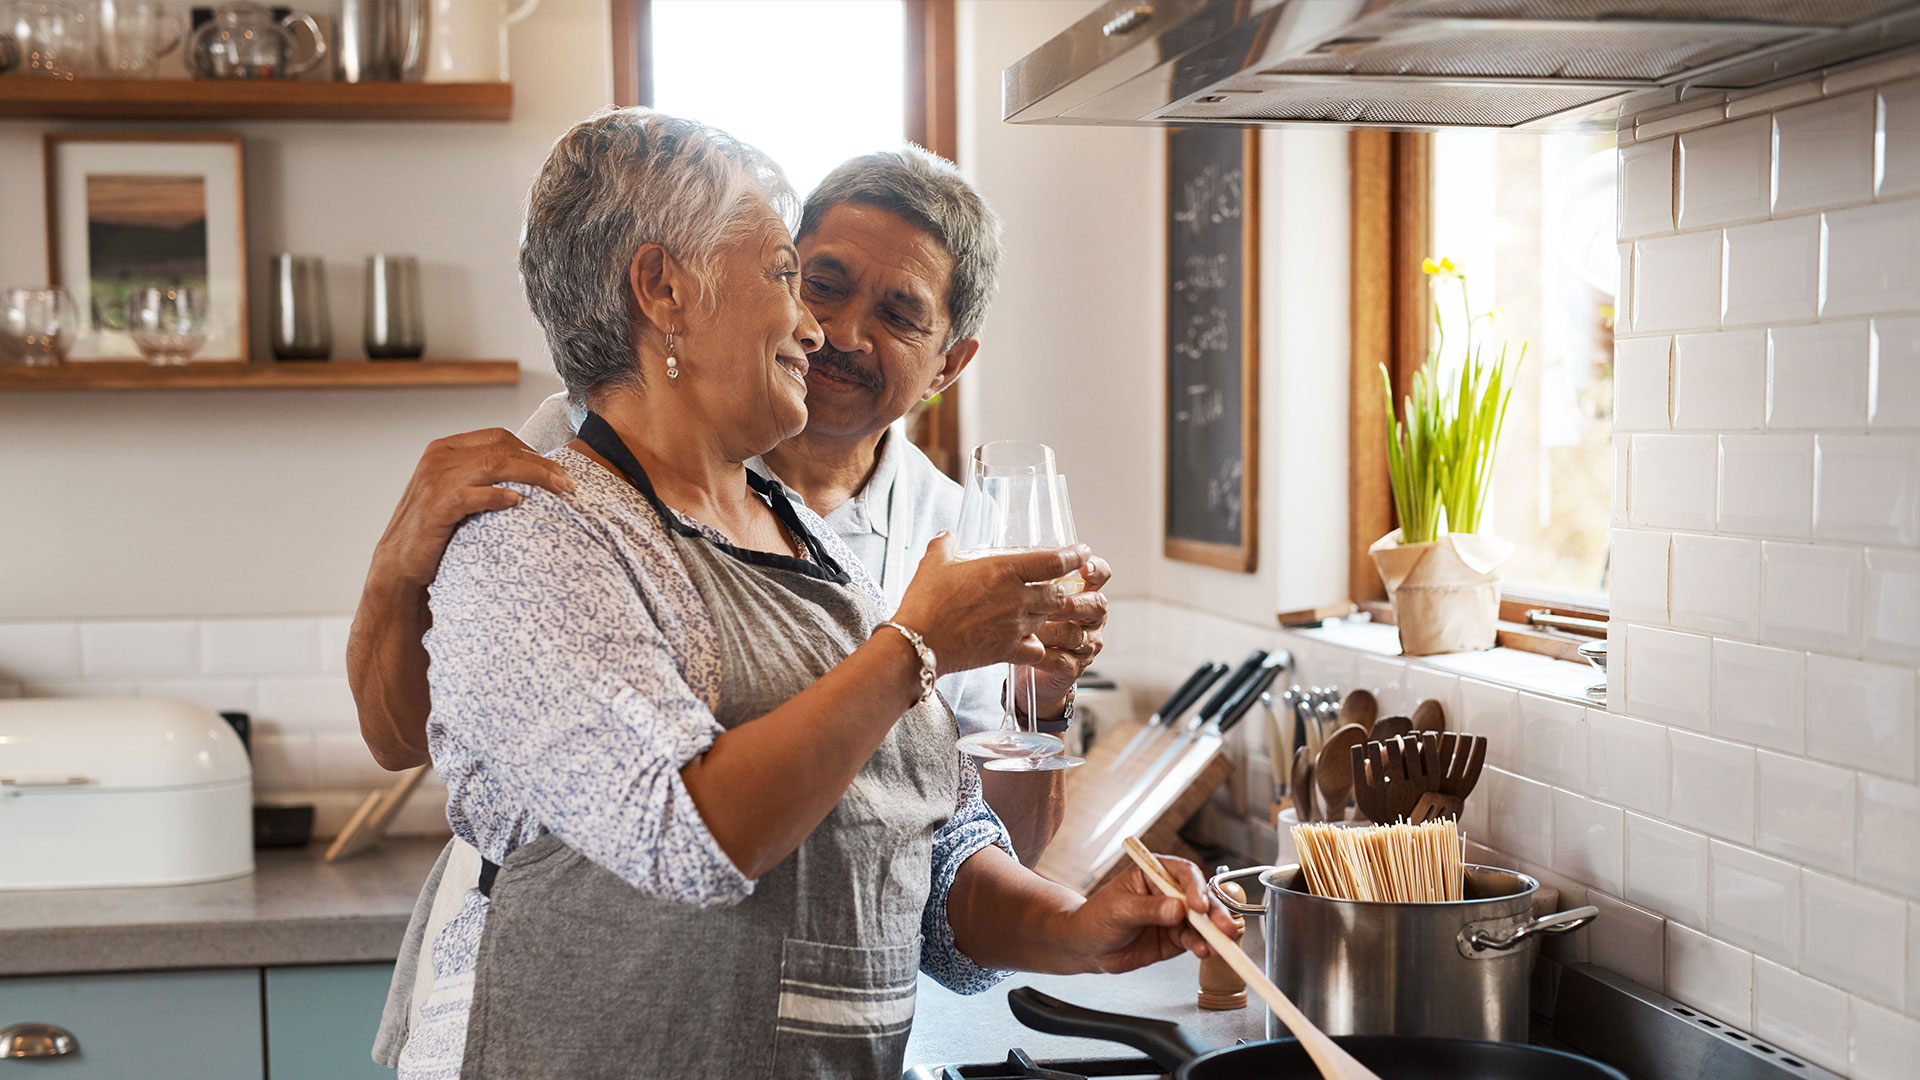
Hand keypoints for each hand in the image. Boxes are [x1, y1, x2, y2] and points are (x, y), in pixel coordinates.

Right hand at [368, 429, 574, 588]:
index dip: (533, 451)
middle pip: (502, 449)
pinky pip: (473, 495)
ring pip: (494, 465)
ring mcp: (435, 481)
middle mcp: (438, 458)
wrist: (399, 564)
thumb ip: (482, 476)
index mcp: (445, 449)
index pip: (499, 437)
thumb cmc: (436, 530)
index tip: (558, 470)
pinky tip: (518, 502)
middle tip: (568, 483)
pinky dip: (498, 496)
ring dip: (533, 476)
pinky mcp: (435, 507)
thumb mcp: (457, 493)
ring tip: (558, 490)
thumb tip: (530, 473)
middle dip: (541, 464)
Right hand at [893, 534, 1086, 675]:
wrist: (919, 643)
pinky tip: (1036, 643)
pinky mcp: (1009, 651)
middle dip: (1066, 589)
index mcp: (1004, 570)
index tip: (1083, 552)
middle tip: (1069, 584)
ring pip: (1049, 619)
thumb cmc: (925, 601)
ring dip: (1051, 615)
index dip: (1074, 556)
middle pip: (1058, 593)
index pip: (1054, 561)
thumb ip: (944, 545)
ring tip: (1048, 610)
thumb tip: (947, 535)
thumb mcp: (933, 563)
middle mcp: (1017, 598)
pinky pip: (1039, 650)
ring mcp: (1016, 626)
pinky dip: (1041, 646)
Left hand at [1017, 556, 1110, 716]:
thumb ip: (1031, 579)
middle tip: (1049, 605)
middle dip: (1072, 604)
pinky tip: (1029, 650)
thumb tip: (1007, 556)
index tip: (1083, 565)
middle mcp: (1091, 618)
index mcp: (1084, 593)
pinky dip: (1045, 655)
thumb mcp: (1030, 596)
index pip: (1101, 575)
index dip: (1096, 569)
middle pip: (1097, 605)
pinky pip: (1063, 660)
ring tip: (1030, 629)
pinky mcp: (1073, 668)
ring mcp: (1086, 645)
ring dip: (1051, 631)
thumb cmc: (1027, 623)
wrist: (1024, 664)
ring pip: (1076, 635)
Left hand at [1054, 852, 1237, 974]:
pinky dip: (1203, 947)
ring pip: (1202, 922)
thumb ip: (1148, 910)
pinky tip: (1204, 952)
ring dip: (1213, 934)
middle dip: (1214, 914)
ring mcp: (1175, 916)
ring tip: (1217, 947)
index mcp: (1154, 873)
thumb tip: (1177, 910)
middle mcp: (1169, 892)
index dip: (1196, 889)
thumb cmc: (1095, 918)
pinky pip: (1195, 941)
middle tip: (1224, 929)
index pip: (1183, 874)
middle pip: (1201, 898)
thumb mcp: (1118, 911)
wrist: (1086, 947)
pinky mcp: (1176, 938)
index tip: (1199, 906)